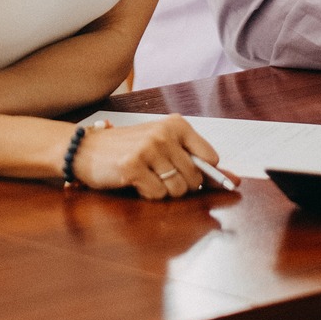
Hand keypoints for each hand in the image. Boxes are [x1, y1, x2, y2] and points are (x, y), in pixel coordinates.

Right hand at [69, 115, 237, 198]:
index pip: (210, 158)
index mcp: (175, 124)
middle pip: (195, 178)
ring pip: (178, 189)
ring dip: (165, 192)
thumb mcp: (162, 145)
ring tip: (148, 178)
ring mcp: (148, 150)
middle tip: (160, 175)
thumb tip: (235, 180)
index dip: (204, 173)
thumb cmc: (127, 148)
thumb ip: (198, 161)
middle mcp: (164, 134)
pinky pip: (157, 195)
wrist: (85, 149)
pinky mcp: (133, 167)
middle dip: (181, 186)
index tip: (191, 174)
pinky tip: (135, 182)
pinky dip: (148, 195)